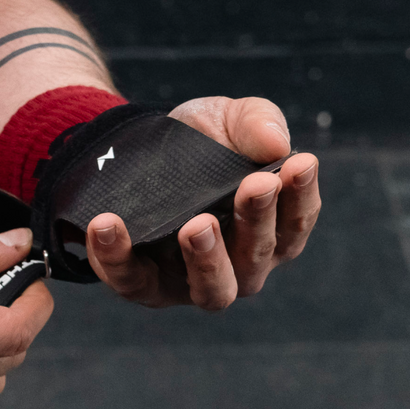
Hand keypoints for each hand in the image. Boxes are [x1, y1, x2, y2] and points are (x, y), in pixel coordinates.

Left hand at [85, 96, 320, 309]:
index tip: (300, 163)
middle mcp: (239, 265)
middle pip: (257, 257)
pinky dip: (117, 256)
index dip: (302, 195)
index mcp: (270, 229)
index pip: (295, 222)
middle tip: (256, 184)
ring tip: (197, 226)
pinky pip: (130, 280)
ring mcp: (190, 280)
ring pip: (211, 290)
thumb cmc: (199, 142)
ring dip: (207, 260)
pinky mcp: (141, 284)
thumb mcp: (228, 119)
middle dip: (258, 220)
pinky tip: (107, 224)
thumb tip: (278, 142)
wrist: (134, 149)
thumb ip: (258, 122)